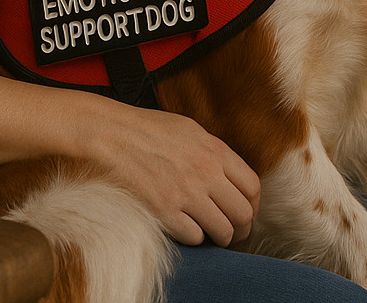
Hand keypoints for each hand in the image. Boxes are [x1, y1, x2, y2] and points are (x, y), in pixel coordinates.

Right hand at [90, 104, 259, 246]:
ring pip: (222, 230)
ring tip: (214, 236)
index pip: (252, 187)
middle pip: (243, 213)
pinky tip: (187, 228)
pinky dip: (194, 237)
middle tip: (235, 232)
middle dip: (242, 228)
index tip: (246, 212)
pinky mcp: (164, 211)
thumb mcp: (192, 130)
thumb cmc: (149, 129)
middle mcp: (206, 173)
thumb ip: (214, 152)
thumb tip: (229, 174)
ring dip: (221, 237)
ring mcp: (186, 194)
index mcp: (216, 151)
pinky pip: (194, 236)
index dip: (253, 205)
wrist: (113, 134)